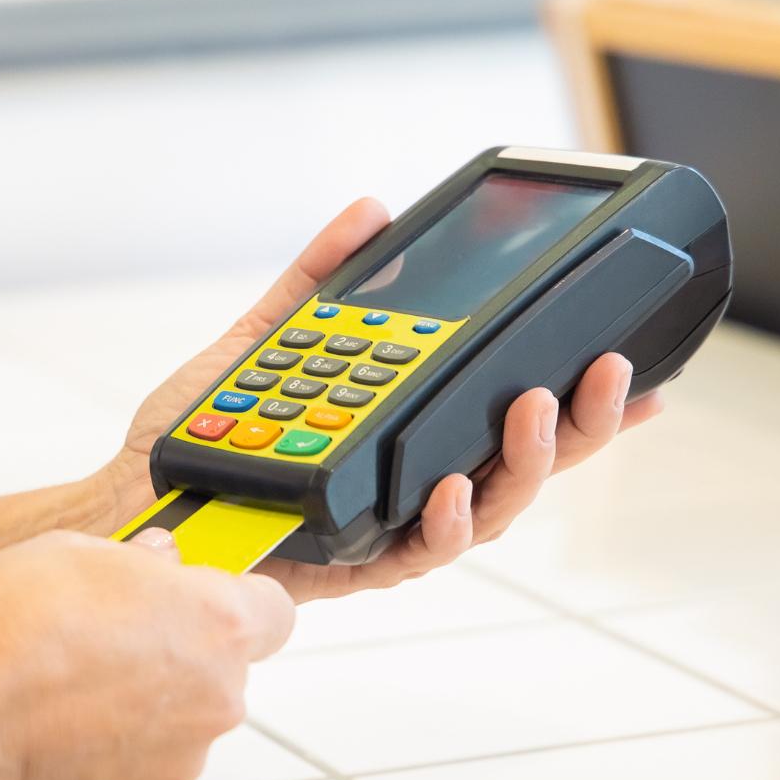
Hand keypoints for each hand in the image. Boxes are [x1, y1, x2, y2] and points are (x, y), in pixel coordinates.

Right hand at [0, 529, 293, 779]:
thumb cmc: (10, 632)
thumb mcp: (75, 550)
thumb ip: (136, 559)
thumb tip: (153, 561)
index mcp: (217, 623)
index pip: (274, 610)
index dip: (238, 600)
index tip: (201, 593)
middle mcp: (213, 695)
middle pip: (221, 667)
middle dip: (178, 648)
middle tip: (114, 628)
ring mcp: (177, 754)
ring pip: (178, 717)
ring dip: (142, 699)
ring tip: (71, 678)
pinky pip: (135, 758)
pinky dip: (106, 742)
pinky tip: (55, 719)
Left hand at [98, 198, 662, 602]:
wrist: (135, 501)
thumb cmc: (203, 432)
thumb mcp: (269, 340)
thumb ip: (320, 281)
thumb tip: (369, 212)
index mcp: (416, 434)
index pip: (517, 414)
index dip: (586, 399)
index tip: (644, 365)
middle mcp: (420, 484)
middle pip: (529, 463)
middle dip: (583, 422)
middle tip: (609, 371)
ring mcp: (396, 528)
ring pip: (494, 507)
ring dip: (527, 461)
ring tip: (536, 406)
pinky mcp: (361, 567)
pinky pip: (422, 551)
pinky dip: (444, 517)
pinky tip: (451, 485)